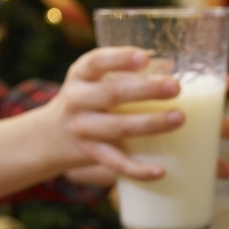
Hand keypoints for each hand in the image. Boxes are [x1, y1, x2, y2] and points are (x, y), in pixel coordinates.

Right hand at [43, 47, 181, 180]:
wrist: (49, 136)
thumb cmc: (86, 100)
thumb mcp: (92, 81)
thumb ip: (123, 73)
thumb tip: (170, 66)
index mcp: (81, 75)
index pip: (96, 62)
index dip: (120, 59)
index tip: (144, 58)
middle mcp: (78, 100)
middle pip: (112, 94)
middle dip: (146, 90)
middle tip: (175, 87)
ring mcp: (83, 129)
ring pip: (119, 127)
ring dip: (151, 123)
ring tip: (179, 118)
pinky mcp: (90, 153)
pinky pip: (115, 163)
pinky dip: (138, 169)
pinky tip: (161, 170)